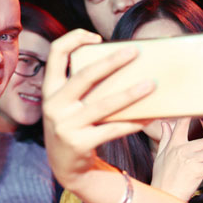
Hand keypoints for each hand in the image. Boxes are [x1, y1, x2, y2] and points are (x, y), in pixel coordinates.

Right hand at [42, 29, 154, 188]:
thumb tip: (124, 63)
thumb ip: (84, 85)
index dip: (74, 39)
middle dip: (111, 62)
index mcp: (51, 89)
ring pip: (103, 105)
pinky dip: (133, 122)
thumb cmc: (75, 124)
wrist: (65, 166)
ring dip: (130, 94)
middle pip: (85, 76)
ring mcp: (65, 125)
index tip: (96, 37)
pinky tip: (150, 116)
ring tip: (151, 84)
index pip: (56, 53)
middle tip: (135, 51)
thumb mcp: (69, 103)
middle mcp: (54, 105)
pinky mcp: (79, 143)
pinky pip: (113, 129)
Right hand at [150, 118, 202, 200]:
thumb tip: (165, 123)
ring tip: (197, 170)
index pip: (182, 124)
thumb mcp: (160, 156)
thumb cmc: (162, 177)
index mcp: (174, 144)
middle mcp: (182, 149)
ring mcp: (191, 159)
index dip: (190, 114)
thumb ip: (165, 138)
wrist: (165, 196)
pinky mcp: (200, 170)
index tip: (199, 103)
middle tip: (195, 163)